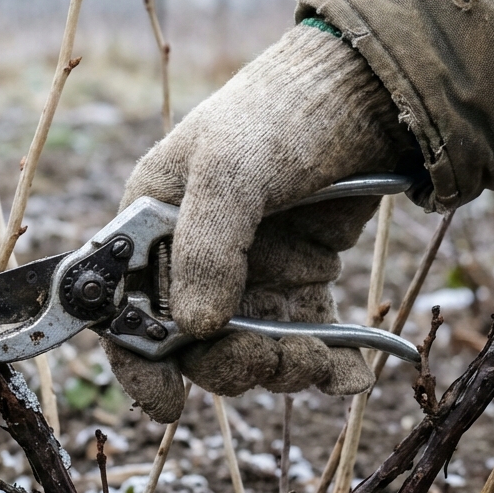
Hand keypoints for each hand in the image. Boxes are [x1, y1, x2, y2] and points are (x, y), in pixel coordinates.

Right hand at [106, 23, 413, 422]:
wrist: (369, 88)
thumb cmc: (281, 112)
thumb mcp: (230, 167)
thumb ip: (205, 247)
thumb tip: (193, 328)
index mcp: (151, 226)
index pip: (124, 309)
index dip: (138, 360)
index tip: (167, 404)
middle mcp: (191, 257)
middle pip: (192, 344)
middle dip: (233, 362)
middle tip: (278, 359)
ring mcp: (248, 272)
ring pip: (249, 350)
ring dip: (284, 366)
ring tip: (325, 358)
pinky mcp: (299, 278)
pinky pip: (303, 338)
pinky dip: (328, 362)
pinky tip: (353, 369)